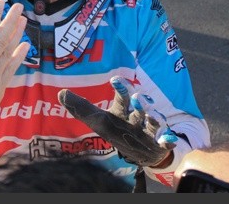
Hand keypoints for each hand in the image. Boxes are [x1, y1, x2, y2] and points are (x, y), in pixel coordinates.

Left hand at [58, 76, 176, 166]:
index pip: (122, 96)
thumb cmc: (117, 130)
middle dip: (140, 102)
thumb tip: (61, 93)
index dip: (120, 87)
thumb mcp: (98, 120)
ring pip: (153, 122)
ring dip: (154, 118)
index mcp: (123, 110)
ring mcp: (149, 130)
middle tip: (138, 98)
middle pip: (140, 107)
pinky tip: (168, 140)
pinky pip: (165, 143)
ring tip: (153, 115)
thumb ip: (81, 108)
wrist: (140, 150)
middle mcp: (137, 117)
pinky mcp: (159, 144)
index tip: (114, 79)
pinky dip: (167, 141)